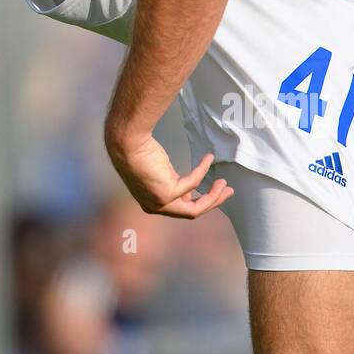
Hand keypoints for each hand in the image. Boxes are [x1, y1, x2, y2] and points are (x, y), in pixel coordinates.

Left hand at [106, 135, 233, 219]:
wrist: (126, 142)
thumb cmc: (138, 153)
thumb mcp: (159, 175)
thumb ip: (173, 186)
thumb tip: (190, 194)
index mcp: (152, 205)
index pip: (182, 209)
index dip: (201, 201)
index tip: (215, 190)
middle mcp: (156, 207)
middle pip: (192, 212)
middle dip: (212, 202)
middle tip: (227, 191)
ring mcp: (161, 203)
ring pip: (195, 207)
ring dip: (213, 195)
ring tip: (224, 182)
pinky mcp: (166, 193)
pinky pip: (193, 183)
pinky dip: (202, 170)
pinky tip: (208, 158)